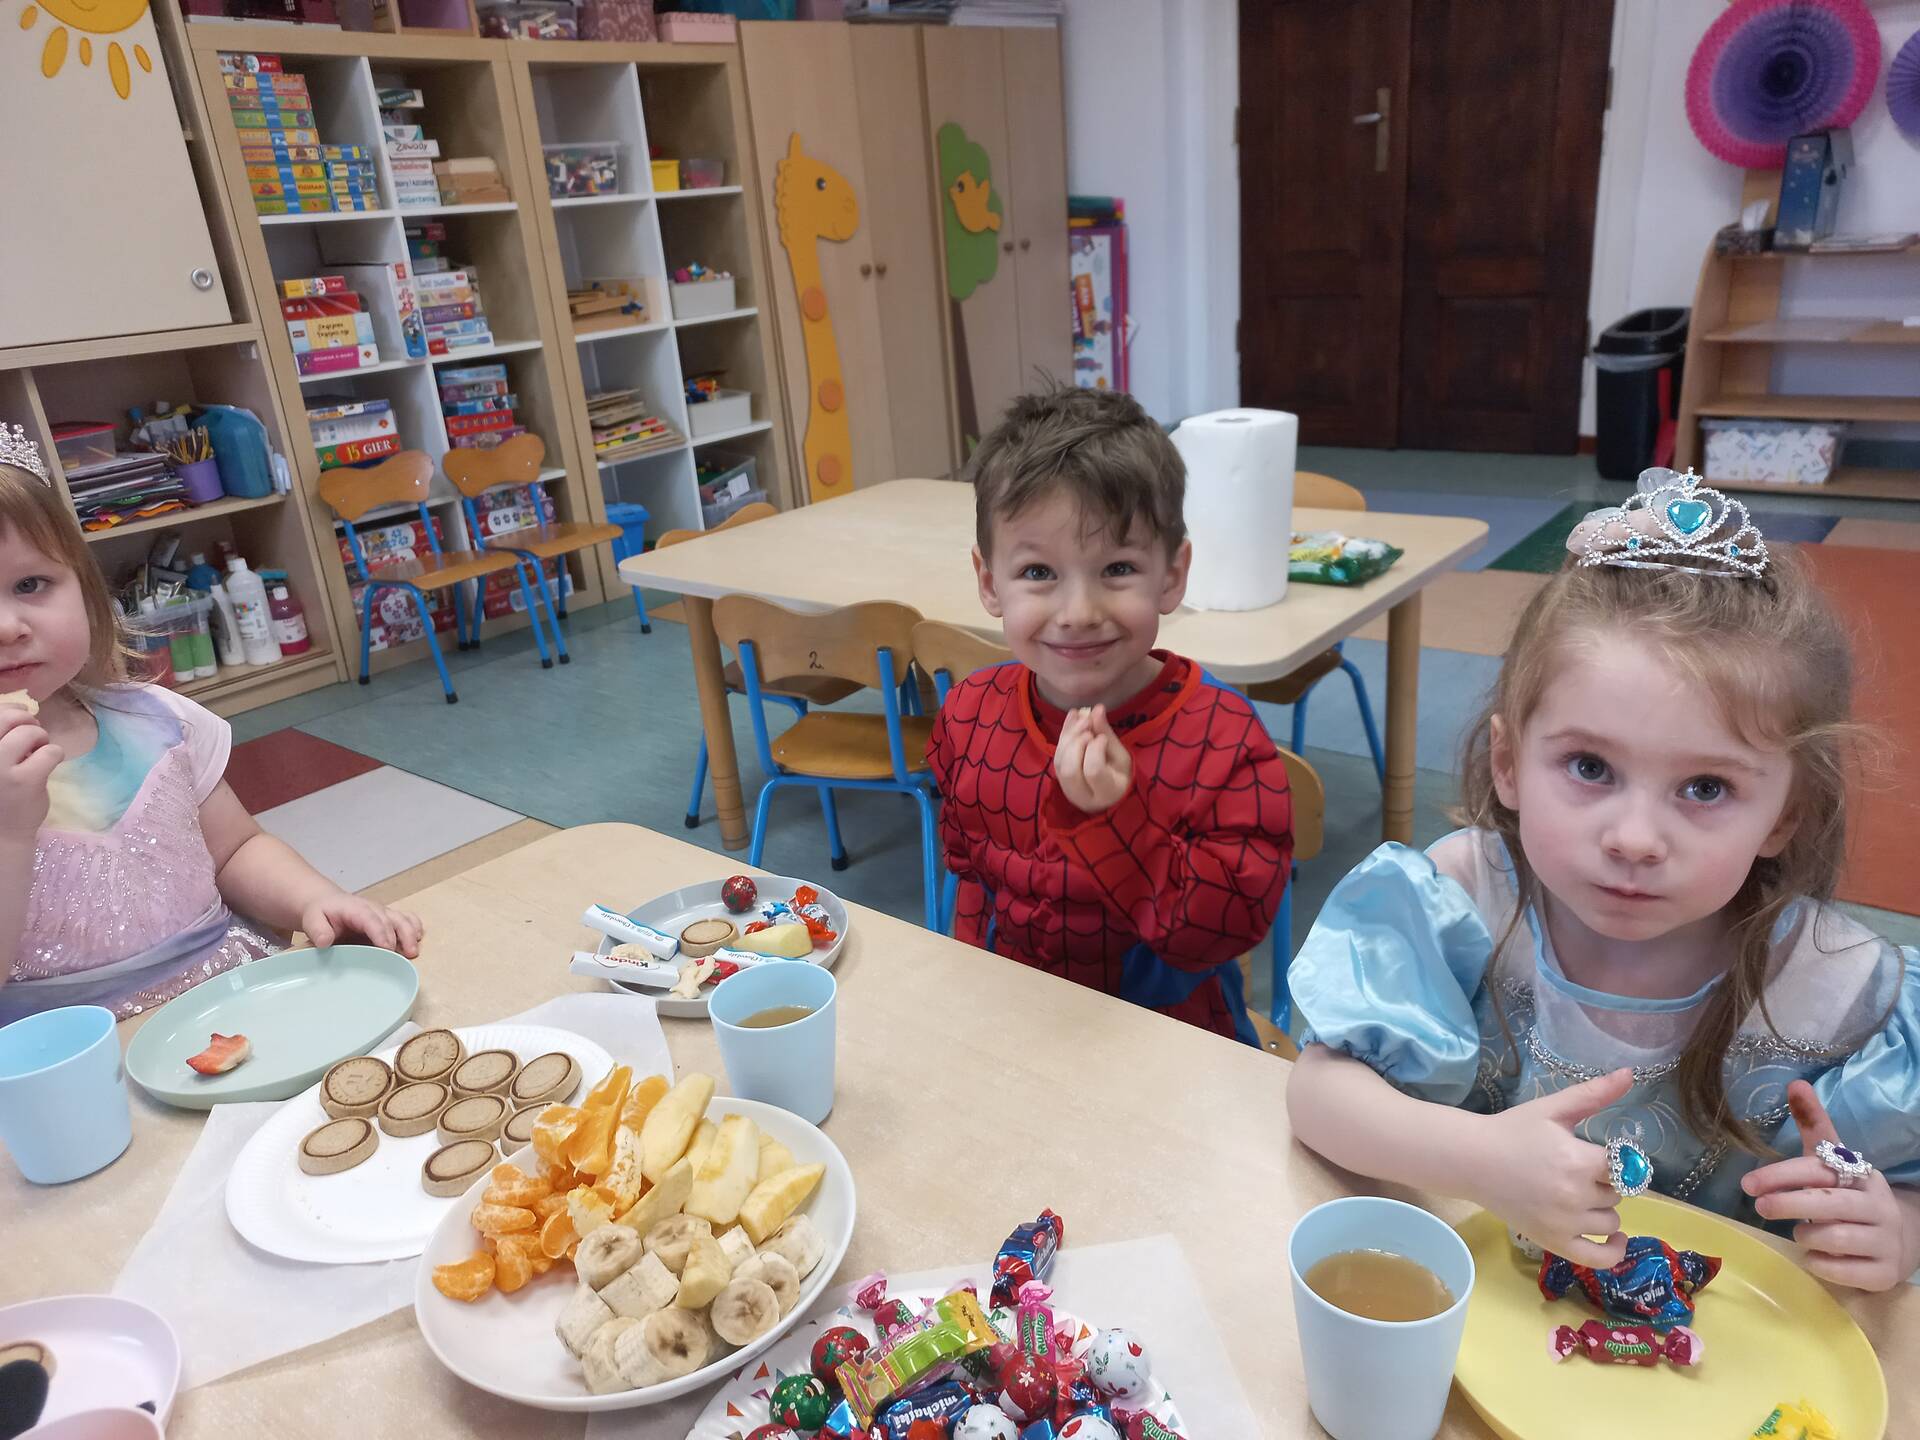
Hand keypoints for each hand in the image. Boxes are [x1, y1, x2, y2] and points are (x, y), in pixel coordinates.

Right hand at [0, 707, 61, 840]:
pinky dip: (54, 753)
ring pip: (30, 732)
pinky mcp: (25, 780)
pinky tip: (47, 764)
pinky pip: (50, 751)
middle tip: (33, 733)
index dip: (7, 710)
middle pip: (8, 717)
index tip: (17, 718)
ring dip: (41, 737)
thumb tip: (18, 709)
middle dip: (26, 720)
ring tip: (38, 751)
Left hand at [300, 892, 423, 958]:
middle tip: (406, 955)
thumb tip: (325, 942)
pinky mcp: (388, 918)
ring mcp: (383, 913)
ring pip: (403, 919)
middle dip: (402, 937)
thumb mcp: (312, 920)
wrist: (325, 903)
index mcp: (356, 909)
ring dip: (411, 933)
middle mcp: (373, 909)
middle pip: (392, 920)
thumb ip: (318, 930)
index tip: (387, 949)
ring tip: (413, 951)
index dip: (381, 933)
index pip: (372, 919)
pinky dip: (415, 927)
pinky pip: (407, 918)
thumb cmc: (321, 913)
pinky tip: (418, 938)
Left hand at [1053, 704, 1131, 814]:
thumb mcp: (1122, 756)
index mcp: (1106, 792)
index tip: (1103, 738)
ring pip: (1059, 761)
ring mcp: (1067, 789)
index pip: (1093, 770)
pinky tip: (1073, 717)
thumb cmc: (1121, 775)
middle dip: (1077, 742)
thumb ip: (1108, 734)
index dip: (1096, 748)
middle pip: (1070, 769)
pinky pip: (1056, 755)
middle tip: (1088, 724)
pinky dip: (1063, 734)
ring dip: (1068, 736)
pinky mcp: (1058, 778)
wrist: (1110, 794)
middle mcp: (1082, 796)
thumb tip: (1097, 708)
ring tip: (1082, 718)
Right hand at [1473, 1068, 1634, 1267]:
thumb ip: (1594, 1093)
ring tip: (1580, 1193)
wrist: (1472, 1160)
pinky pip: (1598, 1258)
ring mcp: (1565, 1223)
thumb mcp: (1553, 1108)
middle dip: (1605, 1181)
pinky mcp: (1554, 1242)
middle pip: (1618, 1193)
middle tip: (1577, 1169)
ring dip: (1603, 1207)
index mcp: (1578, 1160)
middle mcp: (1575, 1195)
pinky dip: (1613, 1251)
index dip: (1616, 1159)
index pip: (1624, 1166)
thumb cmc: (1512, 1131)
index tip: (1600, 1153)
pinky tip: (1615, 1238)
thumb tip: (1631, 1073)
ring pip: (1611, 1221)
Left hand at [1743, 1080, 1919, 1291]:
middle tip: (1760, 1207)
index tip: (1747, 1184)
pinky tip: (1814, 1258)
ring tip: (1798, 1233)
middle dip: (1789, 1204)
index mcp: (1861, 1175)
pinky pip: (1846, 1272)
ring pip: (1837, 1239)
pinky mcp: (1886, 1273)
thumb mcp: (1831, 1162)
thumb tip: (1795, 1083)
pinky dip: (1823, 1265)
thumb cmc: (1849, 1196)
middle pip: (1829, 1203)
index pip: (1820, 1170)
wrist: (1897, 1240)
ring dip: (1807, 1236)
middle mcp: (1878, 1206)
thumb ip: (1814, 1126)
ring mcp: (1886, 1241)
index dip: (1782, 1175)